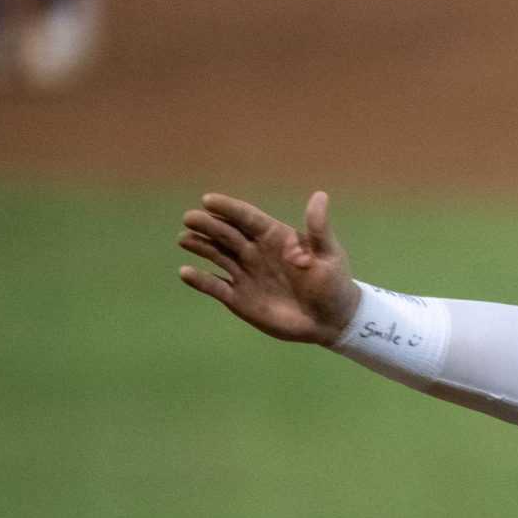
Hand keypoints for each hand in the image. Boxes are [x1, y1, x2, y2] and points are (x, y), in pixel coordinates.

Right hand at [177, 191, 359, 344]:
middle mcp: (255, 251)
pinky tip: (186, 273)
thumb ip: (319, 229)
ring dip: (199, 246)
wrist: (331, 321)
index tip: (208, 200)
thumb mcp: (329, 255)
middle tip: (191, 218)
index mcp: (274, 237)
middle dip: (208, 225)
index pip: (247, 218)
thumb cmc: (333, 284)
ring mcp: (245, 273)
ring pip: (216, 255)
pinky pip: (215, 286)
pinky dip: (200, 280)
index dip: (228, 208)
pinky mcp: (238, 297)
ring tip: (184, 239)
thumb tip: (320, 195)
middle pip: (227, 234)